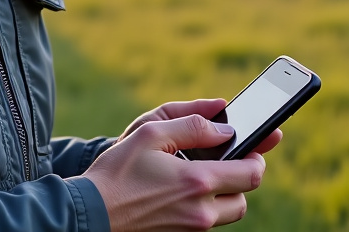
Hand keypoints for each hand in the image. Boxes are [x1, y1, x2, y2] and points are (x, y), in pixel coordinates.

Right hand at [84, 101, 278, 230]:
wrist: (90, 214)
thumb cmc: (117, 171)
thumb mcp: (150, 134)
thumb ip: (193, 126)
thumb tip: (225, 130)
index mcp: (197, 182)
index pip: (251, 174)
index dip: (258, 157)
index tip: (254, 147)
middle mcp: (200, 212)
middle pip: (244, 198)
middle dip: (243, 177)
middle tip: (231, 160)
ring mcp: (190, 230)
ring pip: (229, 214)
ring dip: (226, 195)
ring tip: (205, 175)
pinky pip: (207, 223)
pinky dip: (206, 207)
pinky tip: (185, 191)